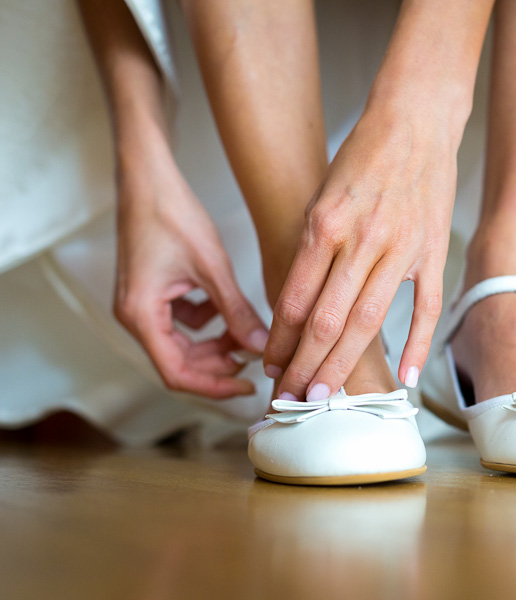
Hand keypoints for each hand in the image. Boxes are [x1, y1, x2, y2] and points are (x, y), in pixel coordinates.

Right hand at [114, 148, 268, 398]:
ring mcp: (140, 305)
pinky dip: (206, 321)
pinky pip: (181, 322)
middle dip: (218, 363)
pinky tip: (227, 307)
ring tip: (247, 332)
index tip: (247, 388)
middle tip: (255, 358)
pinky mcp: (150, 293)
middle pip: (179, 362)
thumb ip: (236, 310)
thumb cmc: (171, 213)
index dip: (215, 387)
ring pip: (182, 343)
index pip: (176, 374)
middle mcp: (134, 316)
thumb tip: (261, 346)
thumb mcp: (212, 267)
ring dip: (215, 342)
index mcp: (141, 315)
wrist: (147, 177)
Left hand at [264, 108, 454, 399]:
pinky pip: (426, 309)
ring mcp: (401, 248)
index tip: (269, 367)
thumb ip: (310, 252)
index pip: (293, 300)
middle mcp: (360, 240)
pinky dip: (416, 346)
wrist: (414, 122)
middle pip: (325, 321)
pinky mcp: (433, 251)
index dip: (278, 341)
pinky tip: (406, 379)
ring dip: (343, 365)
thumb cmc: (362, 159)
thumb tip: (297, 308)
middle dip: (302, 366)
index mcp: (324, 225)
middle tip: (289, 399)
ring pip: (368, 322)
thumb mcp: (321, 198)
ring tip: (325, 396)